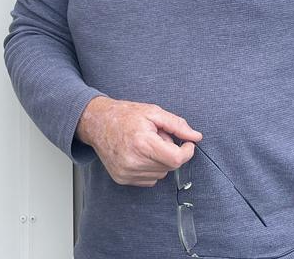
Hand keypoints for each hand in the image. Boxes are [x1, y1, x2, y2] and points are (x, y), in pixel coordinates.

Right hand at [75, 96, 202, 186]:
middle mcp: (133, 161)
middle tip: (158, 138)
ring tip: (147, 145)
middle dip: (170, 152)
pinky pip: (149, 179)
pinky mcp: (122, 178)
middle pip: (170, 166)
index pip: (176, 159)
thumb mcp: (153, 112)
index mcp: (143, 143)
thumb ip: (177, 125)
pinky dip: (150, 168)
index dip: (187, 152)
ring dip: (160, 161)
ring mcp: (127, 172)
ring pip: (161, 174)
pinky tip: (140, 155)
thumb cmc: (125, 115)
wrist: (97, 123)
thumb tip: (196, 137)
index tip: (188, 144)